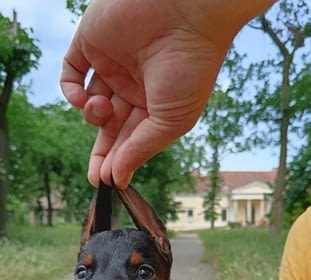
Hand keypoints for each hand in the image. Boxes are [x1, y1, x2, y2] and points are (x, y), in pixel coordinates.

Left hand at [61, 0, 272, 187]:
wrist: (188, 13)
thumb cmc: (190, 70)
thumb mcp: (170, 121)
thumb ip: (141, 149)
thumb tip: (118, 179)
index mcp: (155, 105)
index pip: (131, 138)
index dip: (119, 160)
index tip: (109, 182)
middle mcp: (133, 87)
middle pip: (109, 127)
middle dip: (102, 152)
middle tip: (96, 176)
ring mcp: (111, 65)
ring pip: (90, 104)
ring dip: (91, 116)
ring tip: (104, 109)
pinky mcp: (91, 43)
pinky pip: (71, 73)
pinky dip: (70, 92)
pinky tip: (82, 100)